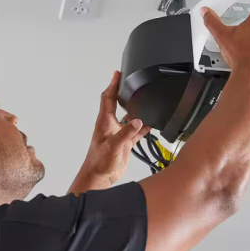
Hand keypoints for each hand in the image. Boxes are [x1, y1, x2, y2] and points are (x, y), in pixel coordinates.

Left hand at [69, 71, 150, 193]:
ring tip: (144, 100)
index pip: (108, 98)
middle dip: (124, 92)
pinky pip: (136, 131)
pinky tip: (150, 124)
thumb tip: (138, 121)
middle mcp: (111, 125)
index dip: (113, 85)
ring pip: (129, 117)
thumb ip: (126, 133)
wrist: (100, 177)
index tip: (118, 73)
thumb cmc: (99, 162)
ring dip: (136, 109)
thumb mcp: (113, 146)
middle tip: (131, 82)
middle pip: (118, 104)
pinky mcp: (125, 143)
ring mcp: (119, 134)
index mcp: (105, 122)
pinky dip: (143, 127)